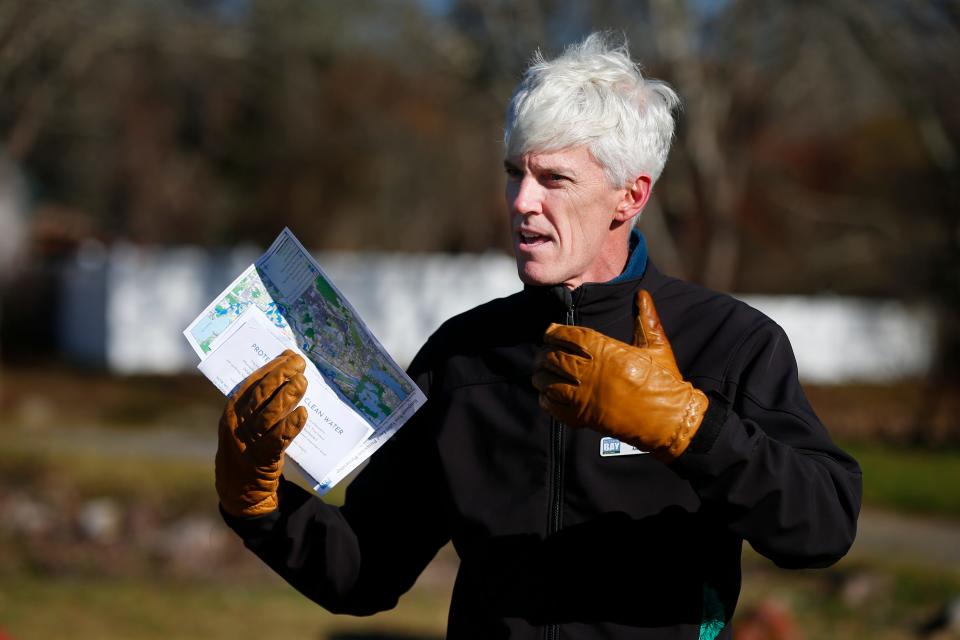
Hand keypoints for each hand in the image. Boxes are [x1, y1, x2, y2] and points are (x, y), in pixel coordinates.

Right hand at [215, 349, 308, 516]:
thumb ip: (261, 399)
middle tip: (300, 363)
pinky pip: (279, 438)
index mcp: (232, 409)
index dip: (271, 367)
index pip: (252, 382)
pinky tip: (303, 413)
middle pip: (261, 395)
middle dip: (281, 375)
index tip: (288, 355)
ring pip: (270, 414)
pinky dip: (292, 425)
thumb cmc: (248, 444)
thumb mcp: (246, 420)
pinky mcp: (263, 458)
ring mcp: (249, 441)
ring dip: (288, 395)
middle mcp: (238, 423)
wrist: (239, 486)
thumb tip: (286, 367)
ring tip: (303, 381)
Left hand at [533, 290, 707, 461]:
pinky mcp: (584, 417)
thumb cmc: (665, 381)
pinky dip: (546, 399)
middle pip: (554, 358)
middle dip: (545, 354)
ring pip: (549, 382)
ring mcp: (585, 396)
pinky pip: (554, 406)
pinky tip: (547, 395)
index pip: (571, 336)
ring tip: (540, 374)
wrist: (669, 420)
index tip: (549, 332)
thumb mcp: (657, 346)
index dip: (555, 333)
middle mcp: (592, 371)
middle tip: (543, 353)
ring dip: (541, 376)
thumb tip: (643, 295)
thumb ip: (646, 319)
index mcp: (607, 351)